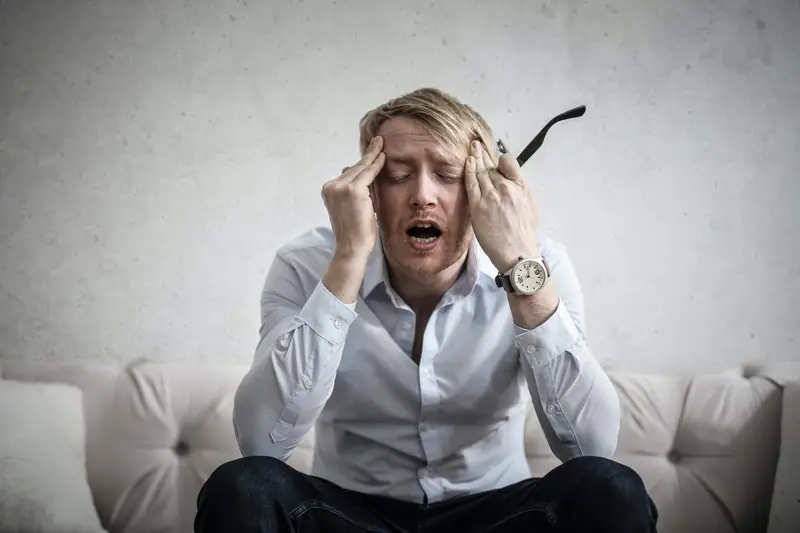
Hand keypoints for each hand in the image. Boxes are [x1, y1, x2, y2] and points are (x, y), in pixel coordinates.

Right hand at [322, 135, 384, 261]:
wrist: (352, 248)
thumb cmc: (355, 233)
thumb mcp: (352, 208)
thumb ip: (355, 191)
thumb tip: (360, 174)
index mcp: (329, 191)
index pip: (348, 174)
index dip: (360, 164)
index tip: (369, 153)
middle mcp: (331, 186)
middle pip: (354, 169)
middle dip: (367, 157)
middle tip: (377, 142)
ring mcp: (341, 188)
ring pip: (360, 169)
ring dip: (372, 157)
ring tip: (380, 143)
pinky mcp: (353, 191)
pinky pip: (368, 174)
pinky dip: (376, 165)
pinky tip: (383, 156)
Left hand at [464, 140, 539, 271]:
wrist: (517, 253)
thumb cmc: (524, 234)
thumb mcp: (530, 207)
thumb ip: (520, 192)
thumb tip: (512, 183)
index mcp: (521, 187)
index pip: (509, 163)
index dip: (501, 160)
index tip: (495, 159)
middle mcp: (506, 188)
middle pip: (492, 166)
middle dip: (484, 155)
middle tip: (476, 144)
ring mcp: (491, 196)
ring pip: (481, 171)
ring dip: (475, 158)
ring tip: (471, 148)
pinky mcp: (479, 205)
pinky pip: (472, 183)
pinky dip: (469, 170)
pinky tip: (467, 162)